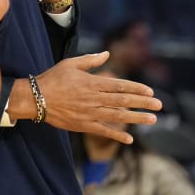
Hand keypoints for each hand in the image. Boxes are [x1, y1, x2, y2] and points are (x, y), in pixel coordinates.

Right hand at [36, 52, 161, 143]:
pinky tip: (129, 139)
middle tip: (159, 105)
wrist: (35, 98)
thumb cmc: (52, 78)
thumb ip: (90, 60)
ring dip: (136, 118)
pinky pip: (102, 131)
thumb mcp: (70, 64)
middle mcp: (93, 99)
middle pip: (122, 101)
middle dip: (142, 103)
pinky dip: (116, 135)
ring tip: (152, 120)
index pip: (119, 86)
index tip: (150, 91)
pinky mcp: (82, 125)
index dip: (136, 89)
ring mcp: (89, 113)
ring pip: (116, 116)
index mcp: (92, 83)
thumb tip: (107, 54)